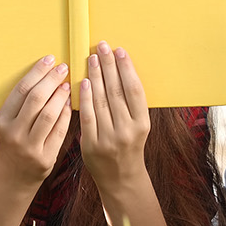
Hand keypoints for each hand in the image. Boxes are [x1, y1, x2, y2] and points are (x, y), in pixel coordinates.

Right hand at [0, 55, 72, 184]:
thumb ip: (21, 105)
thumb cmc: (12, 143)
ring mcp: (29, 147)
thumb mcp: (7, 124)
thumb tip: (43, 75)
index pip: (21, 91)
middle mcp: (13, 133)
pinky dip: (66, 115)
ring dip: (60, 96)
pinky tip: (70, 103)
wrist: (12, 178)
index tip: (50, 60)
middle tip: (63, 68)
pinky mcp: (45, 158)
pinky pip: (59, 131)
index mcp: (2, 121)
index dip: (37, 72)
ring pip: (49, 115)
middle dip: (51, 80)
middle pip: (35, 100)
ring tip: (67, 84)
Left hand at [78, 42, 151, 187]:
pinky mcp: (92, 145)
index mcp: (143, 123)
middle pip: (116, 91)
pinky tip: (83, 82)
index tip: (120, 50)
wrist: (120, 179)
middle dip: (109, 66)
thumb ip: (129, 104)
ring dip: (95, 76)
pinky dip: (85, 98)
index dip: (127, 68)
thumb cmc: (128, 146)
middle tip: (102, 46)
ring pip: (101, 101)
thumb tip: (119, 70)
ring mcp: (109, 138)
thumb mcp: (137, 126)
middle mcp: (128, 130)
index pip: (134, 90)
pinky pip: (88, 116)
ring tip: (91, 58)